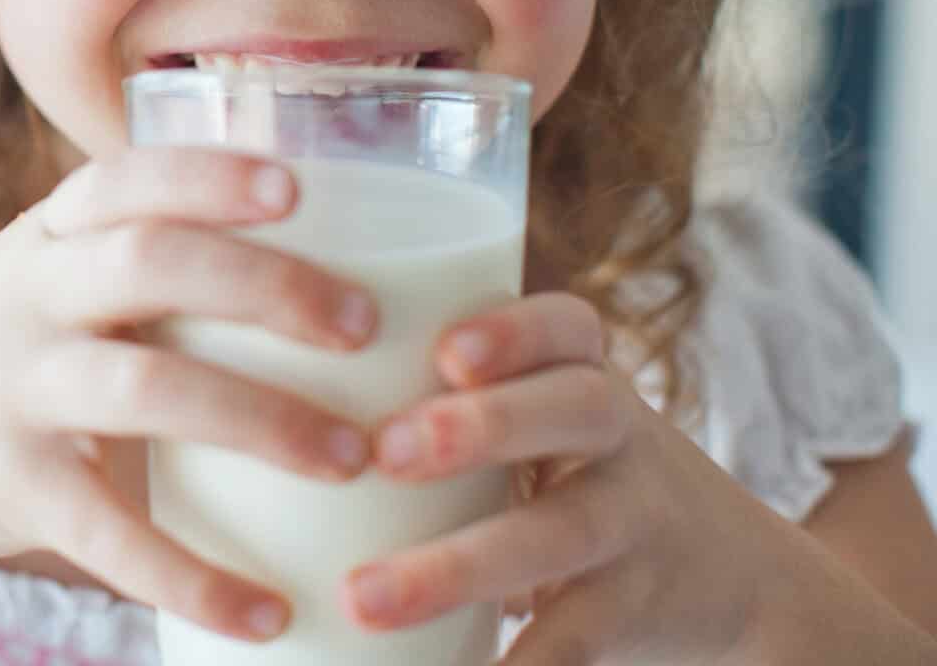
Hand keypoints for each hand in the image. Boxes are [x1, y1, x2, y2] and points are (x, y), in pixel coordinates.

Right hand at [0, 147, 381, 643]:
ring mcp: (12, 390)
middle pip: (150, 263)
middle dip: (266, 286)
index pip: (126, 177)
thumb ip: (142, 262)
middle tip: (366, 327)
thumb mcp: (40, 282)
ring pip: (142, 388)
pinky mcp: (6, 487)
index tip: (298, 187)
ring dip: (259, 419)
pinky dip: (192, 576)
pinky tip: (267, 612)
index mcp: (47, 237)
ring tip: (352, 458)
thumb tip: (324, 264)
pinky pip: (107, 532)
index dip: (209, 175)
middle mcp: (26, 298)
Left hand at [346, 291, 811, 661]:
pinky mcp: (637, 609)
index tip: (443, 351)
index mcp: (577, 370)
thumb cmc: (561, 470)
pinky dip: (518, 665)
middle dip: (481, 427)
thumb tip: (224, 397)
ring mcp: (635, 522)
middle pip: (574, 410)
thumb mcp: (526, 416)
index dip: (512, 330)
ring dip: (461, 565)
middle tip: (385, 451)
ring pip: (561, 533)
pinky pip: (578, 639)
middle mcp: (619, 435)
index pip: (566, 324)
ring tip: (364, 598)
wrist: (732, 577)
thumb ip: (421, 392)